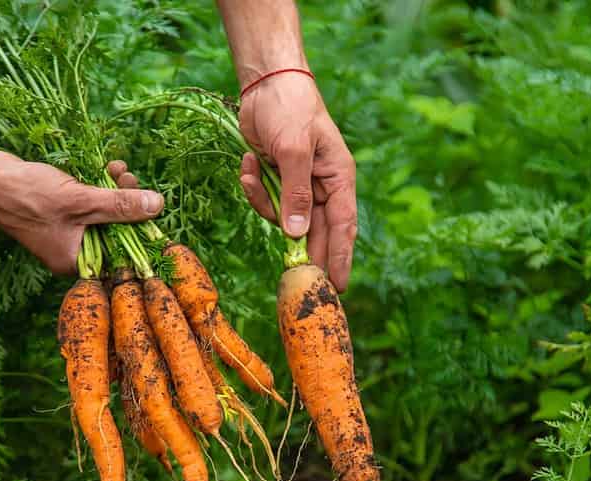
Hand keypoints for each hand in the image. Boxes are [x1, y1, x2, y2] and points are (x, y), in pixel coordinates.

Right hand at [0, 151, 162, 274]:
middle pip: (114, 231)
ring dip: (116, 190)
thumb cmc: (27, 195)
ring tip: (119, 169)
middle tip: (132, 179)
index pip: (120, 254)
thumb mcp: (82, 201)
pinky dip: (100, 186)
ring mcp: (65, 231)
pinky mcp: (60, 212)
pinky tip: (108, 167)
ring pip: (104, 213)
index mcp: (75, 261)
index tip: (153, 207)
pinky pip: (89, 203)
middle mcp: (71, 251)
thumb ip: (121, 206)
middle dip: (128, 203)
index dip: (139, 230)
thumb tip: (158, 206)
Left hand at [238, 74, 357, 291]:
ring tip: (253, 170)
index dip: (340, 258)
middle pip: (315, 231)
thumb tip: (296, 234)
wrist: (265, 82)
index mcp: (338, 178)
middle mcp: (321, 185)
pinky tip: (248, 161)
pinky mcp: (275, 179)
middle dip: (299, 250)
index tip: (336, 287)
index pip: (343, 227)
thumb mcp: (293, 150)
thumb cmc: (290, 108)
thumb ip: (296, 193)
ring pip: (283, 217)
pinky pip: (265, 199)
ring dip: (264, 202)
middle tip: (292, 281)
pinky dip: (252, 186)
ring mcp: (297, 184)